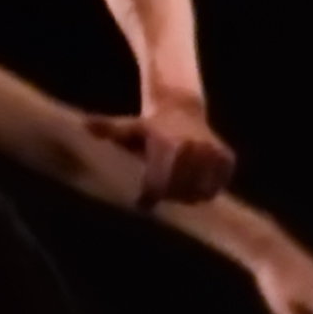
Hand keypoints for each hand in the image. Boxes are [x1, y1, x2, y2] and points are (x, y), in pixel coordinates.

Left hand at [105, 94, 236, 207]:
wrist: (183, 110)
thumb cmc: (150, 125)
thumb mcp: (128, 126)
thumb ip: (108, 128)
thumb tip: (84, 124)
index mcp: (170, 144)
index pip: (158, 185)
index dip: (147, 198)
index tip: (141, 203)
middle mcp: (196, 149)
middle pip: (177, 192)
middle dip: (166, 196)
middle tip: (159, 192)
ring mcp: (214, 155)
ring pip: (198, 194)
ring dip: (185, 196)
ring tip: (174, 187)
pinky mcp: (228, 160)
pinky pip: (214, 189)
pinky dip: (203, 191)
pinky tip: (191, 183)